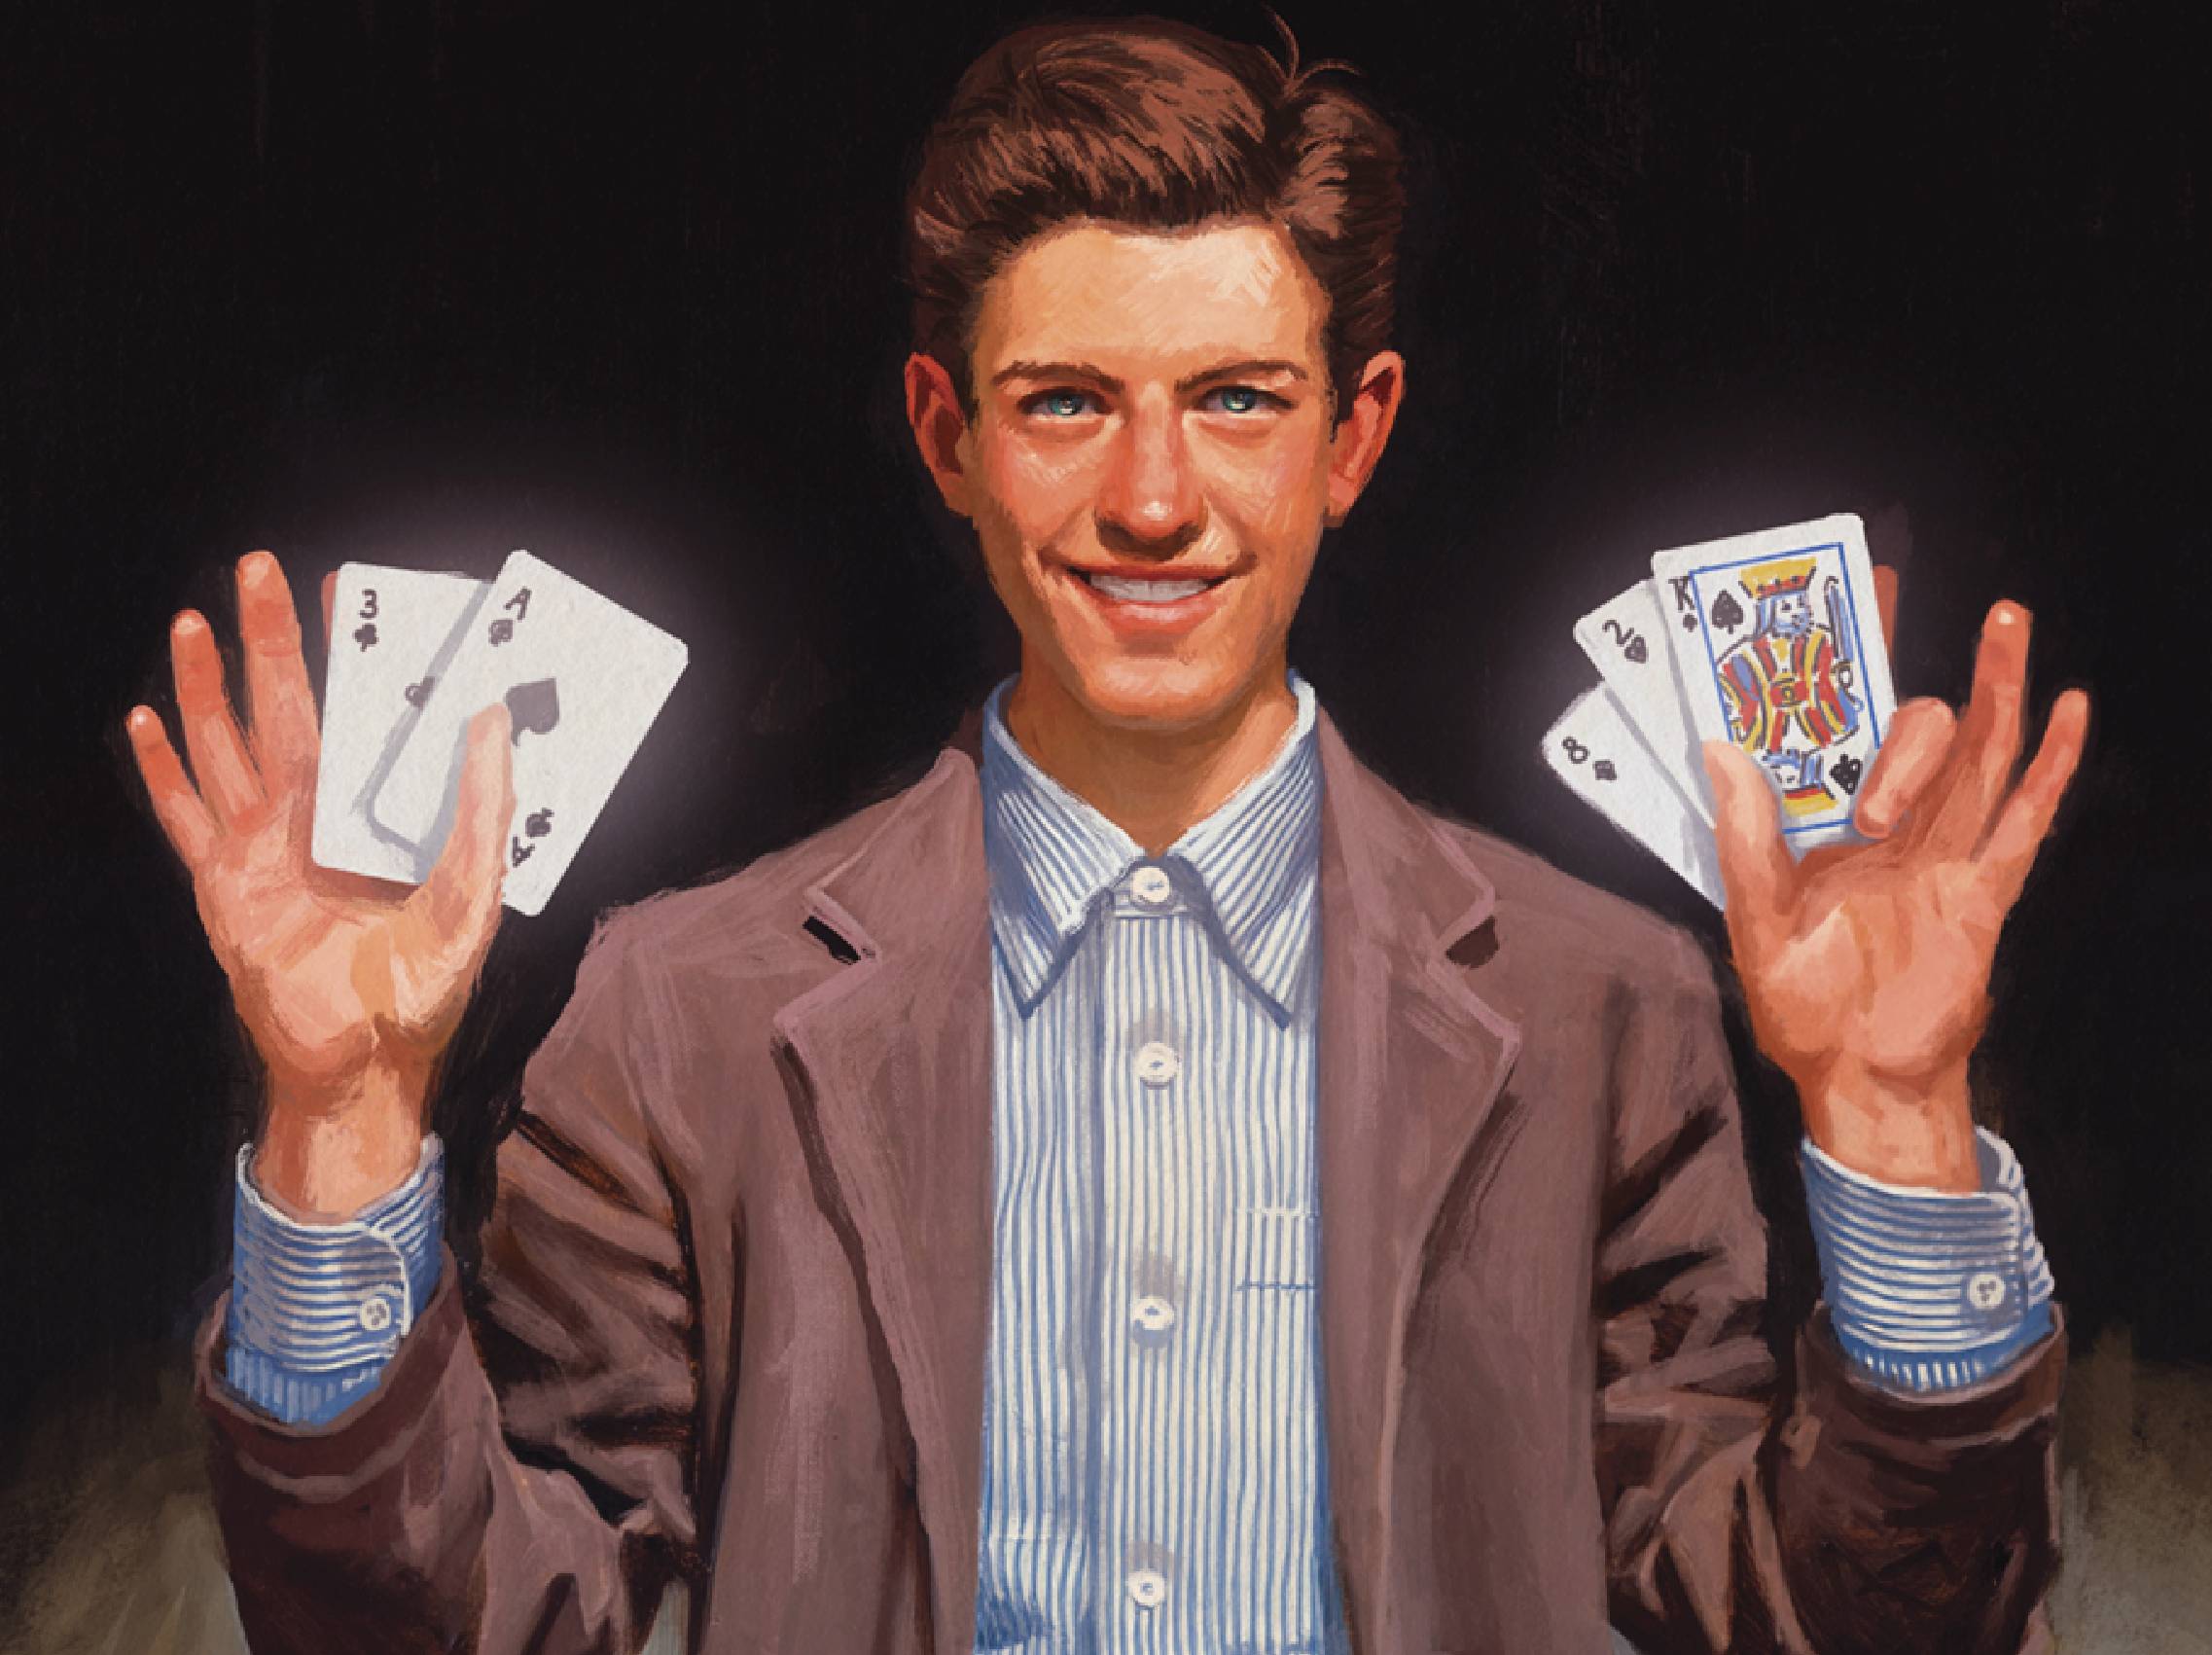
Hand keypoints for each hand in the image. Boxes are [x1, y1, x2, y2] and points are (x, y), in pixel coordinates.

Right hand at [128, 552, 514, 1215]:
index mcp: (382, 813)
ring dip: (209, 686)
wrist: (363, 1068)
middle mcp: (321, 817)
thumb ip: (485, 812)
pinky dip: (162, 769)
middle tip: (262, 566)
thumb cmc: (427, 990)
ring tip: (196, 620)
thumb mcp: (474, 896)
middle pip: (289, 707)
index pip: (368, 711)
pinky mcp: (222, 883)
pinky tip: (144, 720)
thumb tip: (495, 721)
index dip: (358, 652)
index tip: (357, 592)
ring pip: (228, 745)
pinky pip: (184, 814)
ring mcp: (265, 845)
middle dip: (274, 639)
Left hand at [1703, 572, 2089, 1190]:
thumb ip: (1744, 838)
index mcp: (1824, 824)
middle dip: (1899, 744)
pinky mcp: (1986, 893)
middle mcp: (1889, 825)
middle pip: (1915, 741)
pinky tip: (2070, 709)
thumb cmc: (1799, 1005)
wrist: (1860, 1079)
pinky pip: (2024, 821)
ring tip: (2006, 621)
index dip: (1854, 654)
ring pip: (1979, 756)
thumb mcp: (1754, 921)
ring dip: (1993, 690)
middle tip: (1872, 803)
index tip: (1862, 586)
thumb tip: (1720, 750)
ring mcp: (1944, 855)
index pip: (1841, 720)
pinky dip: (2050, 767)